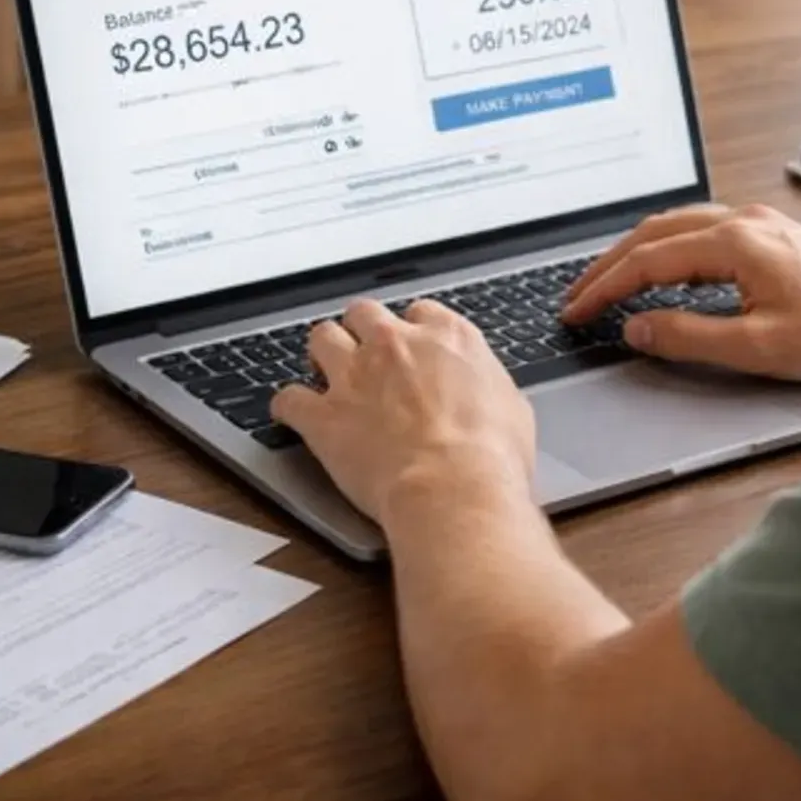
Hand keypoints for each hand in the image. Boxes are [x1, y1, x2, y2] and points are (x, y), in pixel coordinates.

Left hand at [272, 299, 535, 533]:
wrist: (454, 487)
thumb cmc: (491, 455)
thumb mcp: (512, 406)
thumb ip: (486, 385)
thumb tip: (484, 393)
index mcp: (447, 337)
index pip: (421, 312)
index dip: (415, 332)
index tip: (416, 349)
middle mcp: (396, 344)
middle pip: (365, 313)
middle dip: (363, 332)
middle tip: (368, 357)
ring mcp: (355, 376)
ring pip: (321, 338)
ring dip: (323, 354)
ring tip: (327, 374)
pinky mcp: (324, 416)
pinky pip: (289, 398)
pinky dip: (289, 407)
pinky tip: (293, 416)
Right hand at [561, 204, 800, 381]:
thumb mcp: (759, 347)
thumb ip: (690, 337)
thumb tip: (638, 328)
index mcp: (735, 242)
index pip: (647, 260)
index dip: (604, 287)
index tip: (575, 311)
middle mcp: (744, 221)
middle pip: (654, 233)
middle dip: (609, 265)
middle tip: (577, 297)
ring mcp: (760, 223)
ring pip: (678, 225)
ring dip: (637, 251)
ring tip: (608, 281)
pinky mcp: (774, 233)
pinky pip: (703, 229)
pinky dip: (668, 246)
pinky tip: (664, 266)